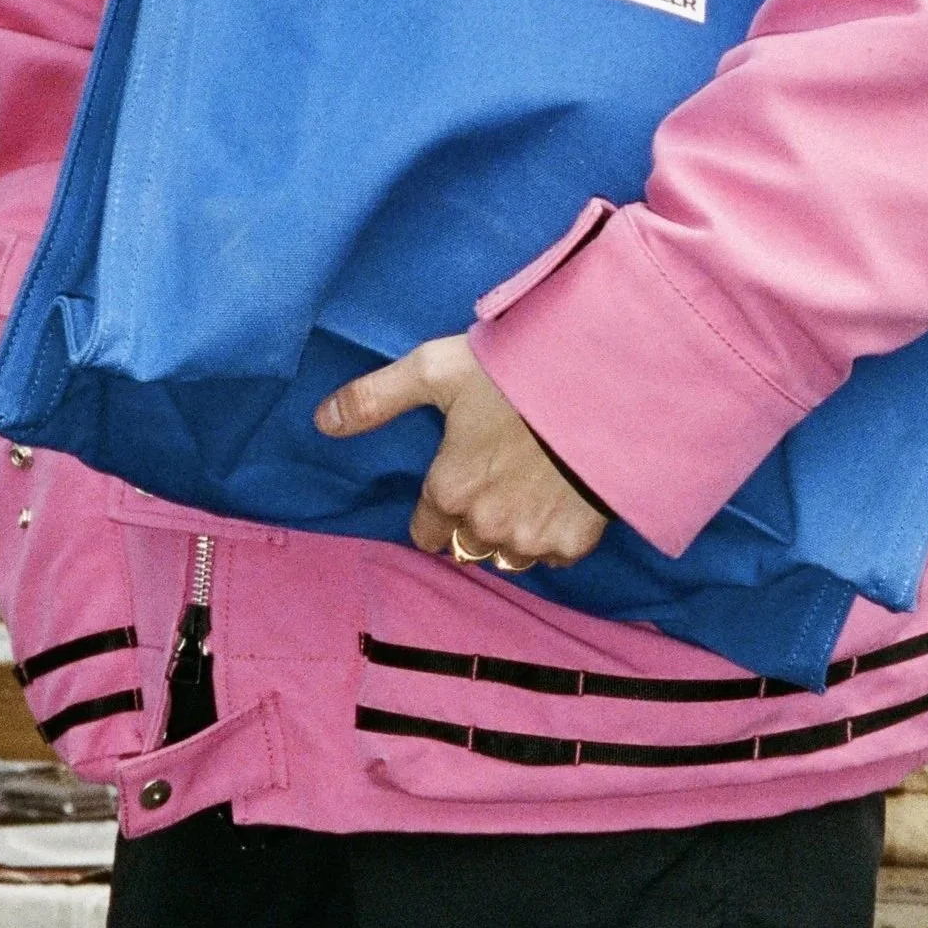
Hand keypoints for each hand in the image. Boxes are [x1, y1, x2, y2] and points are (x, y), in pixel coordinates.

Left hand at [315, 335, 607, 572]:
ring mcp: (531, 539)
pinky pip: (552, 556)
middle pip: (465, 545)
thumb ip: (376, 398)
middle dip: (472, 521)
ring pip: (506, 556)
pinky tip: (561, 498)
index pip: (426, 532)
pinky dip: (553, 535)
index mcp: (449, 491)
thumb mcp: (437, 371)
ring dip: (509, 535)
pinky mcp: (574, 543)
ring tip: (528, 493)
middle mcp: (484, 527)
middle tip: (497, 479)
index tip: (457, 482)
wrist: (605, 386)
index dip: (438, 507)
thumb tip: (321, 421)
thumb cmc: (518, 373)